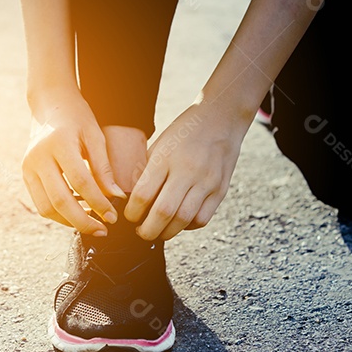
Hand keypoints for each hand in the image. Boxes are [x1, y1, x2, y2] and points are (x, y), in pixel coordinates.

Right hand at [22, 89, 125, 235]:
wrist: (50, 104)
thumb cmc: (77, 118)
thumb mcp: (95, 136)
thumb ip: (104, 168)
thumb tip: (117, 198)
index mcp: (59, 143)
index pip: (80, 182)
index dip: (99, 203)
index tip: (114, 217)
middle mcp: (38, 157)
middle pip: (60, 200)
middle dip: (83, 221)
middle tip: (103, 230)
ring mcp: (28, 167)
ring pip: (46, 207)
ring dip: (69, 222)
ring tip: (92, 224)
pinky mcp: (25, 174)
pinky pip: (40, 203)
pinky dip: (59, 214)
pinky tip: (78, 215)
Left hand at [125, 101, 249, 240]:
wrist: (221, 119)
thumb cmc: (184, 133)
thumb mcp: (158, 146)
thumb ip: (146, 173)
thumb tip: (131, 203)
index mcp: (166, 157)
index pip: (143, 195)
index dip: (132, 213)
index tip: (129, 216)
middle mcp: (188, 170)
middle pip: (164, 213)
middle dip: (148, 231)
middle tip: (141, 233)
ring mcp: (207, 181)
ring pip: (184, 220)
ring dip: (167, 232)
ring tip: (158, 231)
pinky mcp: (220, 190)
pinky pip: (202, 219)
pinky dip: (187, 227)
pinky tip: (179, 222)